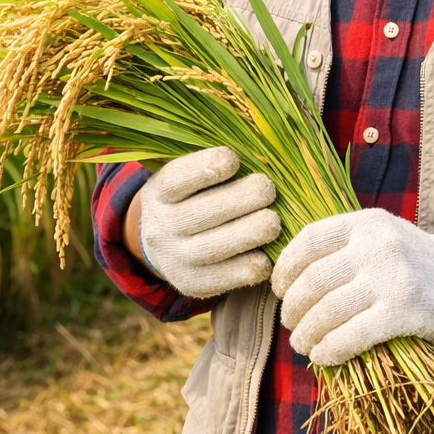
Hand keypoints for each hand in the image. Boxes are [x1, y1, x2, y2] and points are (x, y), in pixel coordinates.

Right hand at [136, 147, 279, 298]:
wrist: (163, 245)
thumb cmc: (191, 197)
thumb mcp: (188, 175)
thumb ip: (214, 163)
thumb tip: (260, 149)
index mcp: (160, 192)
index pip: (178, 179)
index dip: (208, 167)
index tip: (234, 159)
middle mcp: (161, 227)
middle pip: (203, 213)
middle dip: (242, 199)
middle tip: (267, 189)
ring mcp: (175, 259)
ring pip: (215, 248)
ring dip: (251, 233)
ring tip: (273, 221)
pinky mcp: (192, 284)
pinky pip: (228, 277)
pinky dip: (253, 265)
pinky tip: (268, 253)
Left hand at [270, 208, 433, 366]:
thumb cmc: (411, 262)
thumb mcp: (380, 236)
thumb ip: (341, 248)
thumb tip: (287, 279)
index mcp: (366, 222)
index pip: (309, 241)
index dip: (285, 269)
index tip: (279, 289)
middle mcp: (377, 245)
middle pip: (313, 280)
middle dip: (293, 308)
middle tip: (291, 323)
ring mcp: (391, 278)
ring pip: (328, 310)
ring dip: (306, 334)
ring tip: (303, 344)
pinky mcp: (404, 312)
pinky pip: (352, 336)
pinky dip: (330, 350)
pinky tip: (323, 356)